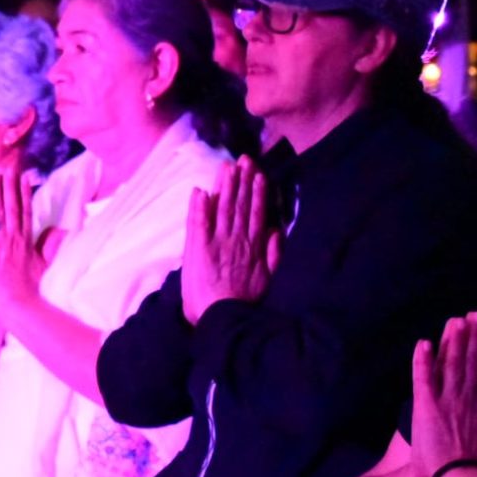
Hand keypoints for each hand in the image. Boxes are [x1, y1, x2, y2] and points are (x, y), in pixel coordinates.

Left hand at [0, 168, 46, 317]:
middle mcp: (12, 237)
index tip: (24, 178)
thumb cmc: (31, 290)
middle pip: (11, 205)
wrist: (15, 304)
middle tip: (7, 166)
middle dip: (9, 184)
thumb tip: (63, 230)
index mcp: (26, 241)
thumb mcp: (45, 266)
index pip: (25, 211)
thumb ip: (51, 246)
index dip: (25, 193)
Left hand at [181, 158, 278, 324]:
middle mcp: (237, 239)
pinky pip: (199, 223)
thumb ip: (274, 254)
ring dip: (225, 186)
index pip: (256, 213)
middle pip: (240, 205)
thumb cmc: (245, 302)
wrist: (224, 318)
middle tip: (245, 159)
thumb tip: (278, 231)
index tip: (258, 174)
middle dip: (242, 181)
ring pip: (223, 208)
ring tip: (228, 167)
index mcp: (254, 246)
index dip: (257, 192)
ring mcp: (217, 243)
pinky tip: (200, 190)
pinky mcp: (199, 249)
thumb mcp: (268, 279)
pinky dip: (200, 206)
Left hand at [409, 313, 476, 476]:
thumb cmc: (476, 464)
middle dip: (476, 337)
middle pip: (473, 362)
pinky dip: (423, 360)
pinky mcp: (427, 405)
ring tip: (457, 320)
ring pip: (451, 364)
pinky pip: (424, 378)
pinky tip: (423, 342)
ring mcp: (447, 400)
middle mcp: (468, 398)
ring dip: (454, 341)